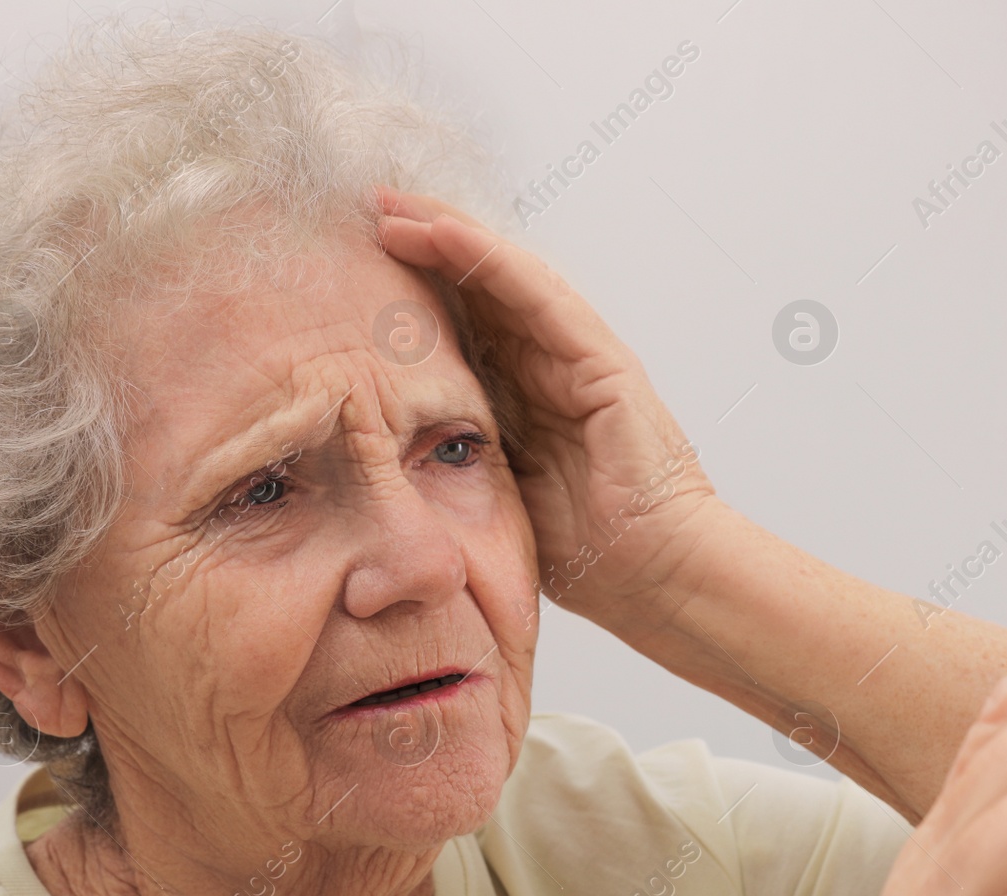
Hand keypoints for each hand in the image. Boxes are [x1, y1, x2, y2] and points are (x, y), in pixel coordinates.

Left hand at [374, 186, 722, 626]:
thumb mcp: (491, 494)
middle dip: (422, 246)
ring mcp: (580, 358)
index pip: (463, 325)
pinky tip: (445, 232)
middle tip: (365, 210)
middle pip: (479, 289)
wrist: (655, 578)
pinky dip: (490, 259)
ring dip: (446, 236)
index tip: (351, 267)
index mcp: (525, 398)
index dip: (412, 290)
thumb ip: (453, 457)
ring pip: (504, 277)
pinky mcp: (602, 361)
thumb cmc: (586, 555)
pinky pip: (538, 296)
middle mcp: (551, 367)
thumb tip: (377, 446)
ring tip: (391, 206)